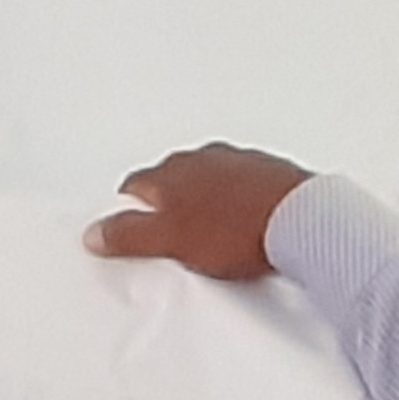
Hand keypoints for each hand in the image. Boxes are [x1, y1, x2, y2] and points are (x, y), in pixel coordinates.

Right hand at [85, 143, 314, 280]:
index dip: (129, 210)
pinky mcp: (270, 173)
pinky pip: (243, 185)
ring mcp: (239, 162)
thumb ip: (130, 235)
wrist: (303, 220)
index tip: (129, 229)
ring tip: (211, 234)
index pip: (135, 186)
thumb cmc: (239, 228)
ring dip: (205, 199)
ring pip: (208, 178)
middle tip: (170, 234)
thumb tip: (95, 233)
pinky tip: (245, 225)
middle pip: (172, 179)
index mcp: (172, 171)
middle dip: (167, 202)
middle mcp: (204, 158)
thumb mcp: (171, 241)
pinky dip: (238, 201)